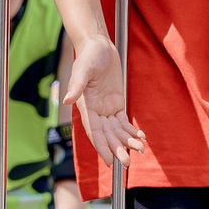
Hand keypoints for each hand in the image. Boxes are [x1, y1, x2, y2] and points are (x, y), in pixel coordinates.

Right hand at [61, 33, 143, 168]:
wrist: (98, 45)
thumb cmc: (89, 55)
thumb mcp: (83, 68)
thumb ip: (77, 85)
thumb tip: (67, 100)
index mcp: (86, 106)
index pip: (94, 131)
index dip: (101, 147)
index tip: (109, 161)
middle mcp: (95, 111)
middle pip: (107, 135)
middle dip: (117, 149)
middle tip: (128, 163)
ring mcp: (106, 108)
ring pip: (117, 131)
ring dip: (127, 142)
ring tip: (140, 150)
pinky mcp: (115, 103)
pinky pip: (123, 121)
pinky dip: (131, 130)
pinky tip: (140, 137)